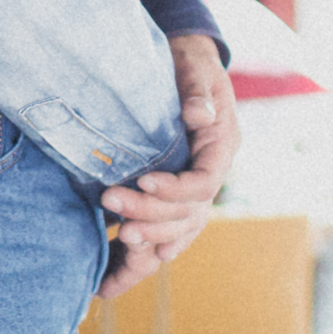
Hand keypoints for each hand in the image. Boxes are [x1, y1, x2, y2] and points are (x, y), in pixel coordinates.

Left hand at [96, 32, 239, 299]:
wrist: (184, 66)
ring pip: (178, 231)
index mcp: (221, 146)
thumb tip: (198, 113)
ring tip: (115, 247)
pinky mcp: (174, 197)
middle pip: (188, 212)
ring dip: (148, 242)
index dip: (175, 189)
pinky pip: (166, 234)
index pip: (204, 182)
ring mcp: (194, 189)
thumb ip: (197, 89)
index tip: (142, 181)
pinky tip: (122, 270)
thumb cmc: (188, 63)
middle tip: (110, 202)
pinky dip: (147, 253)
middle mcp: (211, 173)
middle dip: (150, 214)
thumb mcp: (194, 67)